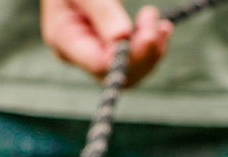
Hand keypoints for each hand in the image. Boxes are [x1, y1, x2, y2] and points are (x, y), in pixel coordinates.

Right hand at [41, 0, 173, 87]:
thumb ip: (102, 11)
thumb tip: (122, 39)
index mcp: (64, 38)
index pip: (99, 64)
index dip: (127, 55)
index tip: (148, 32)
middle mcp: (77, 54)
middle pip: (115, 74)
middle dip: (143, 54)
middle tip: (158, 24)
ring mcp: (92, 53)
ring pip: (129, 72)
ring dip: (152, 51)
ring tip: (162, 25)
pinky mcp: (107, 48)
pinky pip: (133, 60)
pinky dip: (152, 47)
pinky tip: (164, 29)